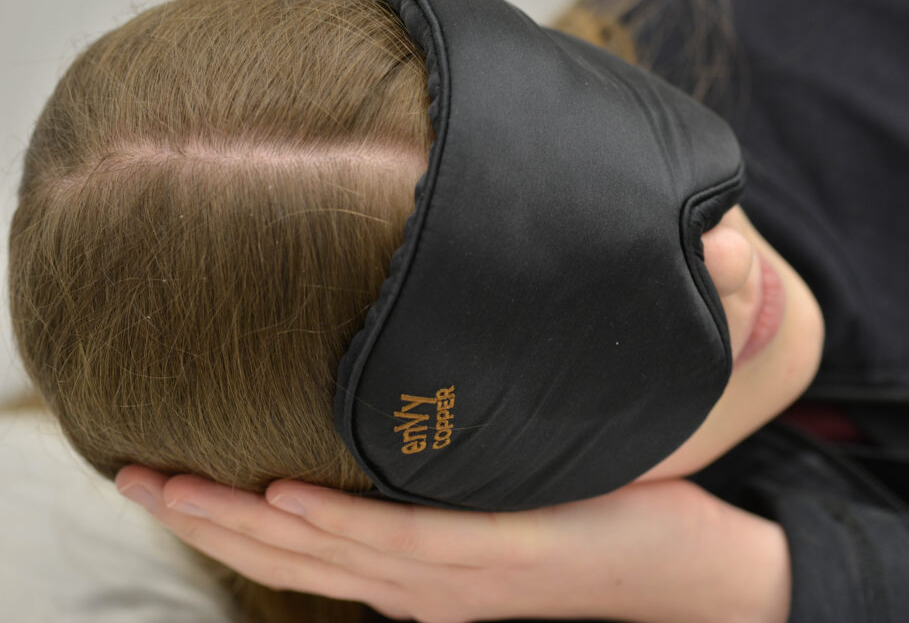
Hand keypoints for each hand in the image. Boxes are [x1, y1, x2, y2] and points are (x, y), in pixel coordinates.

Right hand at [115, 466, 789, 622]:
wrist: (684, 575)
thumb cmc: (588, 528)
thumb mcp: (500, 505)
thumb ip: (447, 481)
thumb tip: (407, 420)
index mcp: (412, 576)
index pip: (297, 549)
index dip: (221, 520)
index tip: (163, 479)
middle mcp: (416, 587)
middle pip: (284, 553)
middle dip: (199, 519)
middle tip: (126, 472)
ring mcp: (451, 578)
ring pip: (321, 549)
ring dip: (237, 519)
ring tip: (168, 481)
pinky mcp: (498, 554)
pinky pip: (402, 540)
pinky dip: (337, 523)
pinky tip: (282, 495)